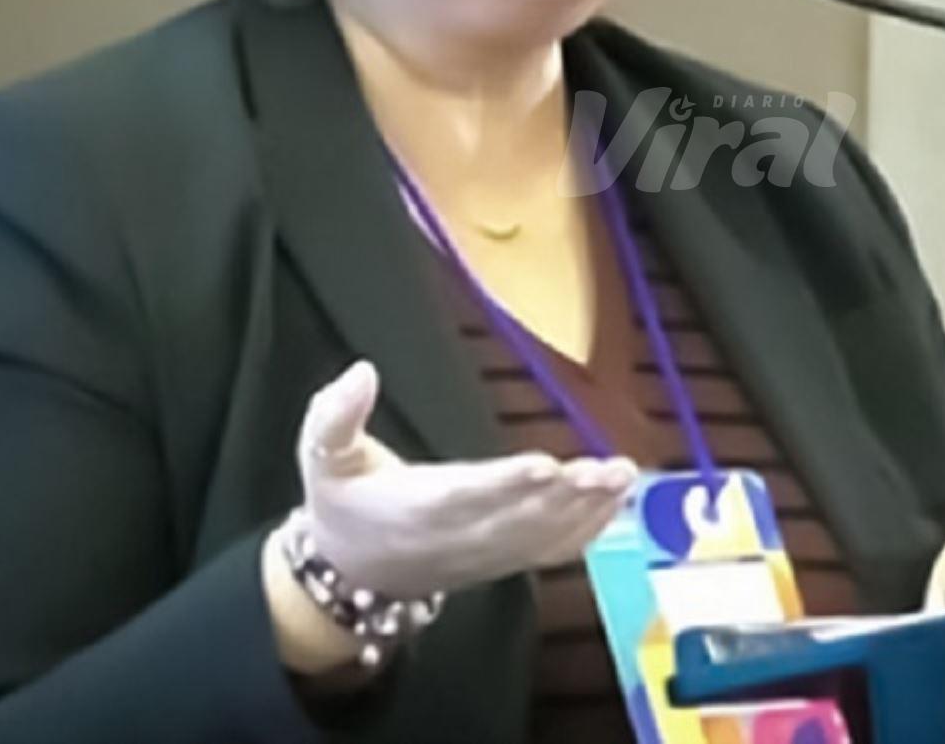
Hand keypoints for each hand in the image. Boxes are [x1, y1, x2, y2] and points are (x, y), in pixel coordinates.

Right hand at [292, 360, 635, 602]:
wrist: (350, 574)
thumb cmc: (342, 504)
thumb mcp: (321, 458)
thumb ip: (334, 416)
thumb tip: (361, 372)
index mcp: (415, 508)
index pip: (465, 496)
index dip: (506, 484)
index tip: (545, 465)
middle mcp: (458, 536)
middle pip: (519, 519)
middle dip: (567, 496)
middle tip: (608, 468)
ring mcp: (486, 554)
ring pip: (542, 537)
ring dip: (588, 508)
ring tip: (623, 476)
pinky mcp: (504, 560)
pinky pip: (551, 552)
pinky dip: (588, 530)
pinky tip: (616, 501)